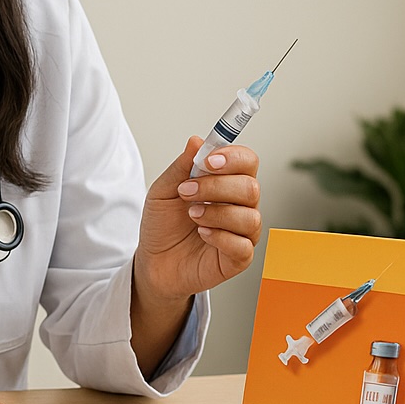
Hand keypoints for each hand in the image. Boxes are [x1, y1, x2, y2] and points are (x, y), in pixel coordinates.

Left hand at [133, 136, 261, 304]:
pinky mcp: (239, 258)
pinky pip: (243, 245)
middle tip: (187, 192)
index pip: (247, 161)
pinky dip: (220, 237)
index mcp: (227, 183)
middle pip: (250, 187)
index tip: (208, 161)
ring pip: (249, 216)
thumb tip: (197, 141)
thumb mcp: (163, 191)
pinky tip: (203, 234)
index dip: (232, 157)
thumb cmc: (163, 226)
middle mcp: (240, 205)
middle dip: (216, 186)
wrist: (153, 262)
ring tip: (192, 215)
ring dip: (216, 213)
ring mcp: (242, 232)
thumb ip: (181, 166)